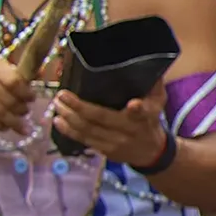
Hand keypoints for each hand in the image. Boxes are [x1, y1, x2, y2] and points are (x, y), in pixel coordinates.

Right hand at [0, 56, 32, 132]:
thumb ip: (16, 80)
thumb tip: (38, 86)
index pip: (15, 80)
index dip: (26, 93)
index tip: (31, 100)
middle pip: (9, 99)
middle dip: (21, 110)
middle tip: (26, 115)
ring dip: (13, 122)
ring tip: (21, 126)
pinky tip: (4, 127)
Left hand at [51, 85, 170, 167]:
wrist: (152, 152)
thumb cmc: (151, 121)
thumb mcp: (158, 103)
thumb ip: (153, 86)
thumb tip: (147, 63)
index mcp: (145, 117)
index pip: (142, 113)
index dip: (137, 109)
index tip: (134, 104)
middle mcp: (129, 131)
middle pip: (102, 119)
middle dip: (79, 107)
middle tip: (62, 95)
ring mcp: (116, 143)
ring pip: (88, 130)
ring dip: (69, 117)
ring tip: (57, 104)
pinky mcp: (105, 151)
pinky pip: (83, 140)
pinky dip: (68, 130)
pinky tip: (58, 120)